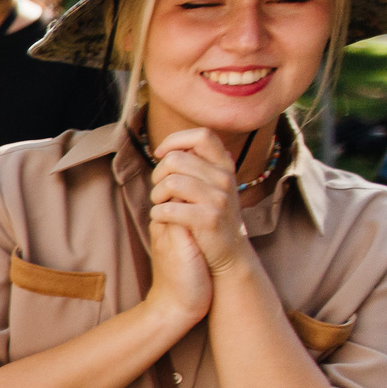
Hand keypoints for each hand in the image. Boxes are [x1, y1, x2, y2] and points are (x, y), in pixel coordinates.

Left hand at [148, 126, 254, 276]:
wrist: (229, 252)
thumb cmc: (211, 215)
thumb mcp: (212, 185)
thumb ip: (197, 166)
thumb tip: (169, 149)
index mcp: (224, 165)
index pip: (201, 135)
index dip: (175, 140)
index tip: (161, 153)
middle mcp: (225, 178)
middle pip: (176, 159)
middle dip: (158, 173)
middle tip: (159, 189)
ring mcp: (218, 198)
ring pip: (171, 182)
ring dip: (157, 194)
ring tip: (160, 204)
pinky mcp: (208, 219)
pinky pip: (170, 209)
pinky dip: (158, 213)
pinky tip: (161, 217)